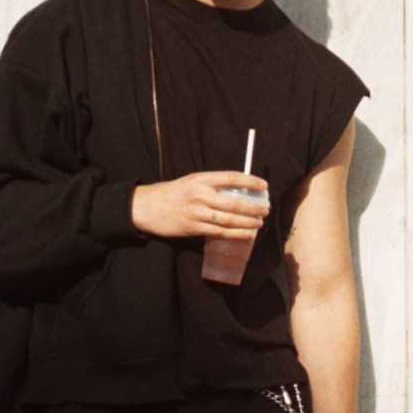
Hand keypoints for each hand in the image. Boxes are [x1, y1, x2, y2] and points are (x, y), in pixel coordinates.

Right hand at [131, 172, 269, 241]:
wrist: (146, 207)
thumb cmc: (172, 193)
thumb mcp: (191, 182)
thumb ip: (211, 185)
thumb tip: (238, 191)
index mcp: (200, 179)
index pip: (231, 178)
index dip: (250, 181)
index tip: (264, 186)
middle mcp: (200, 195)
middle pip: (234, 202)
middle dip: (253, 207)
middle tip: (266, 209)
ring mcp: (197, 213)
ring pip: (229, 220)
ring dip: (248, 222)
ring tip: (260, 222)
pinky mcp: (193, 228)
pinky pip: (219, 232)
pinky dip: (236, 234)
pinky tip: (247, 234)